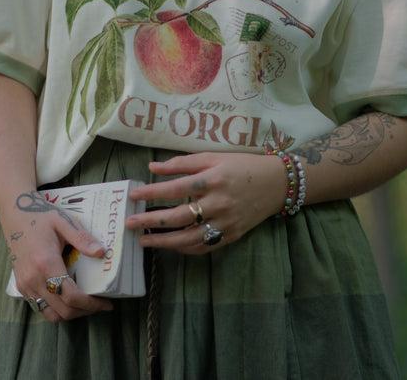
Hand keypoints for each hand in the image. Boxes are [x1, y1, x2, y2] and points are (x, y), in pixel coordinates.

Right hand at [5, 191, 113, 321]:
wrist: (14, 214)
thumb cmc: (41, 216)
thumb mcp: (64, 222)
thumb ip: (82, 239)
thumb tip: (101, 252)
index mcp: (46, 263)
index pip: (72, 296)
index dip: (92, 304)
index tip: (107, 303)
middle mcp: (33, 279)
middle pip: (64, 310)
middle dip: (85, 311)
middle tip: (100, 304)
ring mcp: (25, 285)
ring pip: (51, 314)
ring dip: (71, 313)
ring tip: (86, 304)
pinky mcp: (21, 286)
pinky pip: (40, 307)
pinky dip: (57, 309)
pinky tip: (68, 298)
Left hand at [125, 152, 287, 253]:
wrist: (276, 183)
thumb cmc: (242, 166)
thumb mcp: (213, 157)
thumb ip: (183, 163)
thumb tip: (153, 168)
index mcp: (213, 179)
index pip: (176, 188)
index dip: (153, 193)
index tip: (134, 197)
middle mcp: (219, 202)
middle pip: (179, 216)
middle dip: (152, 221)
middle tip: (130, 224)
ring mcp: (226, 222)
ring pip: (190, 237)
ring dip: (164, 241)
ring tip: (145, 240)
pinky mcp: (232, 235)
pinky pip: (205, 246)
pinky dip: (186, 248)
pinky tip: (171, 246)